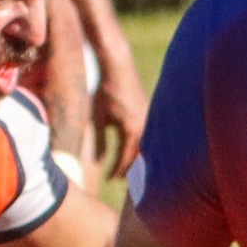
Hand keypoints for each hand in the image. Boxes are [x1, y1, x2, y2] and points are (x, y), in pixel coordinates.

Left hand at [91, 44, 146, 177]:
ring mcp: (148, 119)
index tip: (108, 180)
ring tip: (126, 168)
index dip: (116, 171)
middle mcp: (143, 127)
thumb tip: (98, 162)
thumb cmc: (105, 91)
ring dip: (135, 158)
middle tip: (117, 179)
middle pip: (137, 156)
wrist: (118, 67)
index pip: (125, 159)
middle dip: (127, 168)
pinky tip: (133, 148)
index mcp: (130, 130)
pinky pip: (146, 135)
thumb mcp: (98, 118)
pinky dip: (139, 145)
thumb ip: (99, 141)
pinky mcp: (148, 112)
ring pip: (144, 146)